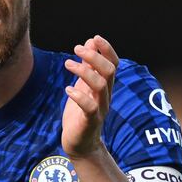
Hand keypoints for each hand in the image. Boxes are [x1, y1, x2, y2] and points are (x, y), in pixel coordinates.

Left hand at [62, 35, 118, 158]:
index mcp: (105, 86)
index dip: (107, 50)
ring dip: (84, 71)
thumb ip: (87, 67)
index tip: (94, 38)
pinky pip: (90, 107)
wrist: (79, 143)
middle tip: (76, 49)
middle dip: (94, 57)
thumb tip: (89, 42)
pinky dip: (79, 96)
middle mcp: (106, 96)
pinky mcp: (90, 121)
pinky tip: (68, 89)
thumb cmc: (80, 113)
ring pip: (101, 86)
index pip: (113, 64)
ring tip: (68, 63)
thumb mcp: (83, 86)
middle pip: (109, 71)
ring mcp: (100, 108)